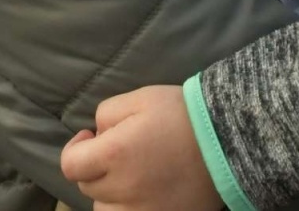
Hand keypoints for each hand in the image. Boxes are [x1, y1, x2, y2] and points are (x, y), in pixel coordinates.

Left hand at [60, 85, 223, 210]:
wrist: (228, 139)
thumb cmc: (182, 114)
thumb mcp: (139, 98)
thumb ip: (106, 114)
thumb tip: (96, 136)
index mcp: (115, 155)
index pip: (70, 165)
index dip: (75, 149)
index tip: (91, 138)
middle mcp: (124, 191)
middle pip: (87, 187)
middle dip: (95, 167)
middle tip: (119, 151)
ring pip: (105, 209)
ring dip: (110, 193)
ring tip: (131, 175)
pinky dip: (129, 208)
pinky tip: (145, 191)